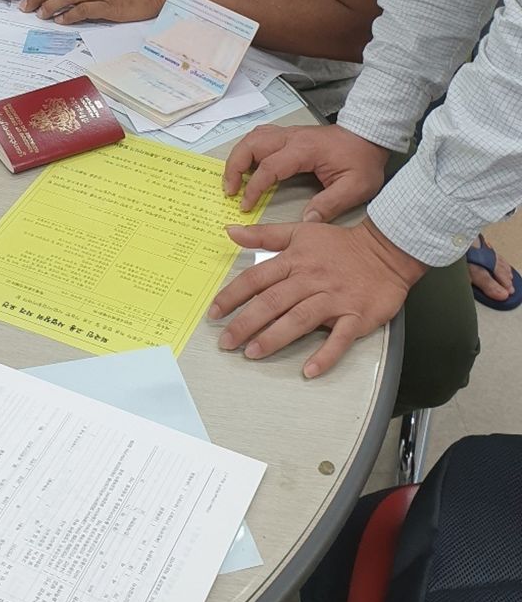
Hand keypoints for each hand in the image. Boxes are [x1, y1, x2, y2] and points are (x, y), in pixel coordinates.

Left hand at [209, 218, 424, 375]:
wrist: (386, 251)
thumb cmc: (340, 245)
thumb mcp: (300, 232)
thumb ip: (265, 235)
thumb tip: (230, 231)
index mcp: (296, 260)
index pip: (257, 278)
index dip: (233, 295)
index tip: (214, 312)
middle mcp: (311, 279)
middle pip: (273, 301)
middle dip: (246, 322)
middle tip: (226, 342)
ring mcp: (334, 299)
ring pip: (300, 319)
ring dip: (275, 337)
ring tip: (252, 353)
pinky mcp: (356, 316)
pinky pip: (340, 338)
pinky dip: (325, 355)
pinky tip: (309, 370)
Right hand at [223, 122, 388, 216]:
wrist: (370, 136)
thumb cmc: (362, 161)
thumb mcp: (355, 187)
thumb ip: (330, 204)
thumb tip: (306, 220)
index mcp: (304, 150)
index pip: (269, 167)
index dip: (253, 188)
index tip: (245, 206)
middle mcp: (291, 137)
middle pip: (251, 144)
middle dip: (234, 167)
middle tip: (229, 190)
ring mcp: (289, 133)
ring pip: (252, 137)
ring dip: (238, 156)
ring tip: (233, 179)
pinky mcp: (290, 134)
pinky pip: (260, 135)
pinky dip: (248, 148)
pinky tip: (247, 163)